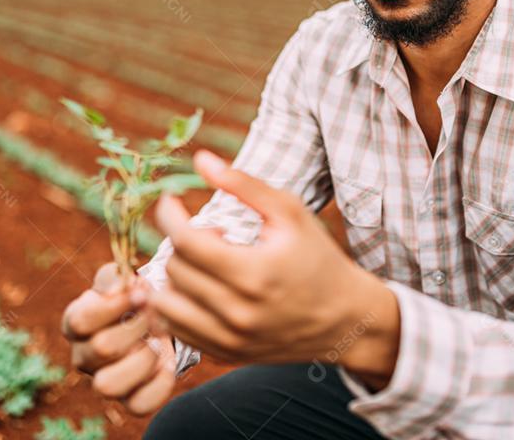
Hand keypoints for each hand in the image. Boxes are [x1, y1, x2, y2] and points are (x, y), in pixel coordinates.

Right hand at [61, 262, 176, 414]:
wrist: (151, 321)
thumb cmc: (130, 298)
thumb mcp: (121, 279)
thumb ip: (116, 276)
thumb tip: (121, 285)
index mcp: (75, 323)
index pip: (81, 321)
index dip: (114, 306)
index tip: (142, 291)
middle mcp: (83, 356)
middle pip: (101, 349)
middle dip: (136, 326)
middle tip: (155, 312)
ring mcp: (103, 380)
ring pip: (109, 385)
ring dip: (142, 359)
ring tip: (157, 341)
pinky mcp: (129, 399)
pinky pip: (139, 405)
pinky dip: (159, 384)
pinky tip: (167, 362)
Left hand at [147, 150, 398, 383]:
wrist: (346, 319)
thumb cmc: (319, 258)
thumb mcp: (290, 213)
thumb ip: (245, 184)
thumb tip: (200, 159)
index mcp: (253, 273)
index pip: (185, 241)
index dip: (169, 215)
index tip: (170, 202)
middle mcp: (237, 312)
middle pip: (175, 269)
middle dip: (181, 242)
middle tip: (211, 233)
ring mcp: (230, 339)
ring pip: (167, 303)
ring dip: (172, 275)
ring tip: (200, 262)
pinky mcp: (226, 354)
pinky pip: (178, 330)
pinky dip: (176, 305)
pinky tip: (196, 287)